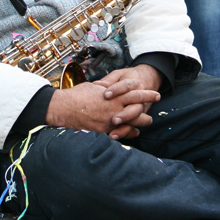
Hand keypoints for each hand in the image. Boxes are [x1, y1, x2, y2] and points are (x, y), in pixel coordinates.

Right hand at [45, 79, 160, 139]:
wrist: (63, 107)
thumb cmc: (77, 95)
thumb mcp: (95, 87)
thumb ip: (107, 89)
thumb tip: (112, 88)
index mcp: (112, 96)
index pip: (134, 94)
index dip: (146, 95)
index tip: (155, 94)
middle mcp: (113, 109)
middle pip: (136, 111)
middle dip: (146, 112)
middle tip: (153, 114)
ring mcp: (108, 121)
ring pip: (129, 124)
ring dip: (139, 123)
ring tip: (146, 122)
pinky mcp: (101, 130)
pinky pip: (118, 133)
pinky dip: (127, 132)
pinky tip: (133, 132)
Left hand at [95, 64, 162, 135]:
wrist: (147, 79)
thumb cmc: (128, 77)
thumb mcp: (119, 74)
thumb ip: (108, 80)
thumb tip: (96, 85)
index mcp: (134, 83)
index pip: (127, 86)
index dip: (116, 90)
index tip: (105, 95)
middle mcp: (139, 97)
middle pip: (136, 107)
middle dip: (125, 115)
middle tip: (114, 120)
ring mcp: (140, 108)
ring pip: (136, 119)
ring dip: (125, 127)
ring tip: (112, 134)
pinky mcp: (138, 116)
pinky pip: (133, 127)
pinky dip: (125, 133)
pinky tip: (115, 136)